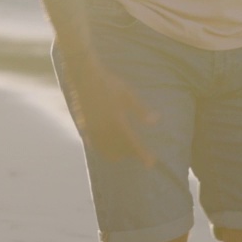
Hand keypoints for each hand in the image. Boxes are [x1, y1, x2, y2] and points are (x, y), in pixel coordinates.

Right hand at [63, 52, 158, 166]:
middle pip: (120, 150)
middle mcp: (104, 129)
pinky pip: (96, 146)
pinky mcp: (85, 128)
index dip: (142, 154)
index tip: (151, 163)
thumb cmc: (109, 84)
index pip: (133, 143)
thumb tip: (155, 121)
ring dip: (118, 153)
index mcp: (117, 120)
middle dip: (130, 154)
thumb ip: (141, 110)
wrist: (85, 78)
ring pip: (107, 151)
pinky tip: (110, 146)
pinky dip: (104, 149)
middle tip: (138, 151)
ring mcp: (93, 130)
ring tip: (125, 151)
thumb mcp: (128, 95)